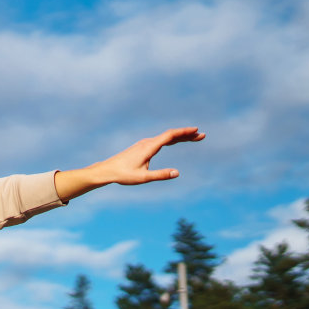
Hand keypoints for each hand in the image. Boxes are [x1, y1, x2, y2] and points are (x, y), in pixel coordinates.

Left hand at [53, 127, 204, 200]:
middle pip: (170, 135)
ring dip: (180, 136)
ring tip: (194, 137)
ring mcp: (145, 144)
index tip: (196, 130)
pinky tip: (176, 141)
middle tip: (202, 135)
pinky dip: (171, 139)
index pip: (170, 136)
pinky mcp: (142, 147)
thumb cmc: (123, 175)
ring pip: (166, 137)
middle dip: (187, 135)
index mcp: (149, 147)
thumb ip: (160, 175)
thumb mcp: (143, 178)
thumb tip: (177, 173)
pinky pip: (161, 140)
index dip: (184, 133)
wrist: (107, 171)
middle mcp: (147, 142)